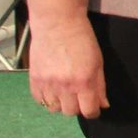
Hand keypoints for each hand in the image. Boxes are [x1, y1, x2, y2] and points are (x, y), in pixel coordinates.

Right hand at [27, 0, 107, 117]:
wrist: (58, 24)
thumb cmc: (83, 41)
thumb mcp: (98, 62)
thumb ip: (100, 86)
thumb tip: (103, 105)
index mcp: (84, 82)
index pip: (89, 111)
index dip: (93, 111)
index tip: (94, 107)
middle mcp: (65, 86)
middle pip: (70, 112)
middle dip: (77, 107)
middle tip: (79, 97)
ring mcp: (47, 84)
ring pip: (54, 108)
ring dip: (61, 104)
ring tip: (65, 92)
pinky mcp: (34, 80)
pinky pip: (39, 100)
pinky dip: (46, 98)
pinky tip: (53, 88)